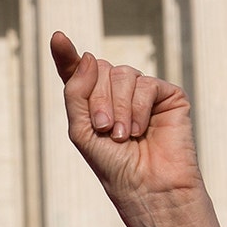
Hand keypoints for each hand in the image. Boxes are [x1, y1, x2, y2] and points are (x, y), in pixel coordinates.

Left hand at [50, 31, 203, 217]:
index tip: (58, 38)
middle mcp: (117, 92)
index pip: (78, 71)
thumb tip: (92, 56)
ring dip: (117, 107)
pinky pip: (146, 83)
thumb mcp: (80, 130)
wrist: (146, 187)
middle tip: (104, 129)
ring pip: (122, 73)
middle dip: (98, 99)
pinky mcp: (168, 95)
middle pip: (100, 69)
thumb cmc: (112, 165)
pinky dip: (137, 108)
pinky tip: (139, 130)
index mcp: (93, 101)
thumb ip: (76, 92)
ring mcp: (143, 91)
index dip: (66, 55)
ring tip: (121, 135)